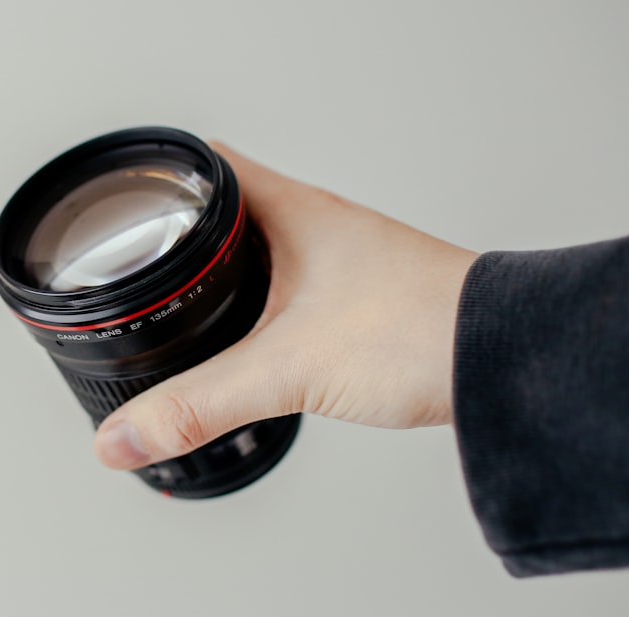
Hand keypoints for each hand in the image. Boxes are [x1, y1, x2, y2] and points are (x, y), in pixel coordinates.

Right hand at [94, 143, 477, 468]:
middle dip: (186, 237)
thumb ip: (199, 404)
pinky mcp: (366, 299)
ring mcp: (347, 262)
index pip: (211, 169)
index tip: (127, 199)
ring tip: (190, 305)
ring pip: (269, 253)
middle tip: (147, 260)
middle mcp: (322, 228)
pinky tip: (260, 341)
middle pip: (234, 211)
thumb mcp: (287, 369)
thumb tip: (124, 435)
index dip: (162, 179)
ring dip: (229, 275)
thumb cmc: (421, 333)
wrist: (505, 360)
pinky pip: (300, 290)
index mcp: (294, 215)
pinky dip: (267, 308)